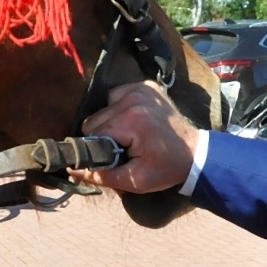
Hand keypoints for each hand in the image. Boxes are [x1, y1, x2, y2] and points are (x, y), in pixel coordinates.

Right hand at [74, 81, 198, 194]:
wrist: (195, 152)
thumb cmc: (165, 169)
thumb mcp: (134, 181)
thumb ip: (101, 175)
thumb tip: (71, 170)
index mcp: (131, 120)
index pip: (93, 132)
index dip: (97, 149)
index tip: (110, 158)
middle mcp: (134, 98)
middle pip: (95, 119)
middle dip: (103, 136)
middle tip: (122, 148)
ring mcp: (141, 88)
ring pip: (103, 107)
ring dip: (109, 123)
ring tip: (128, 136)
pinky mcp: (145, 85)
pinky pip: (116, 96)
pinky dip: (118, 109)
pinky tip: (133, 122)